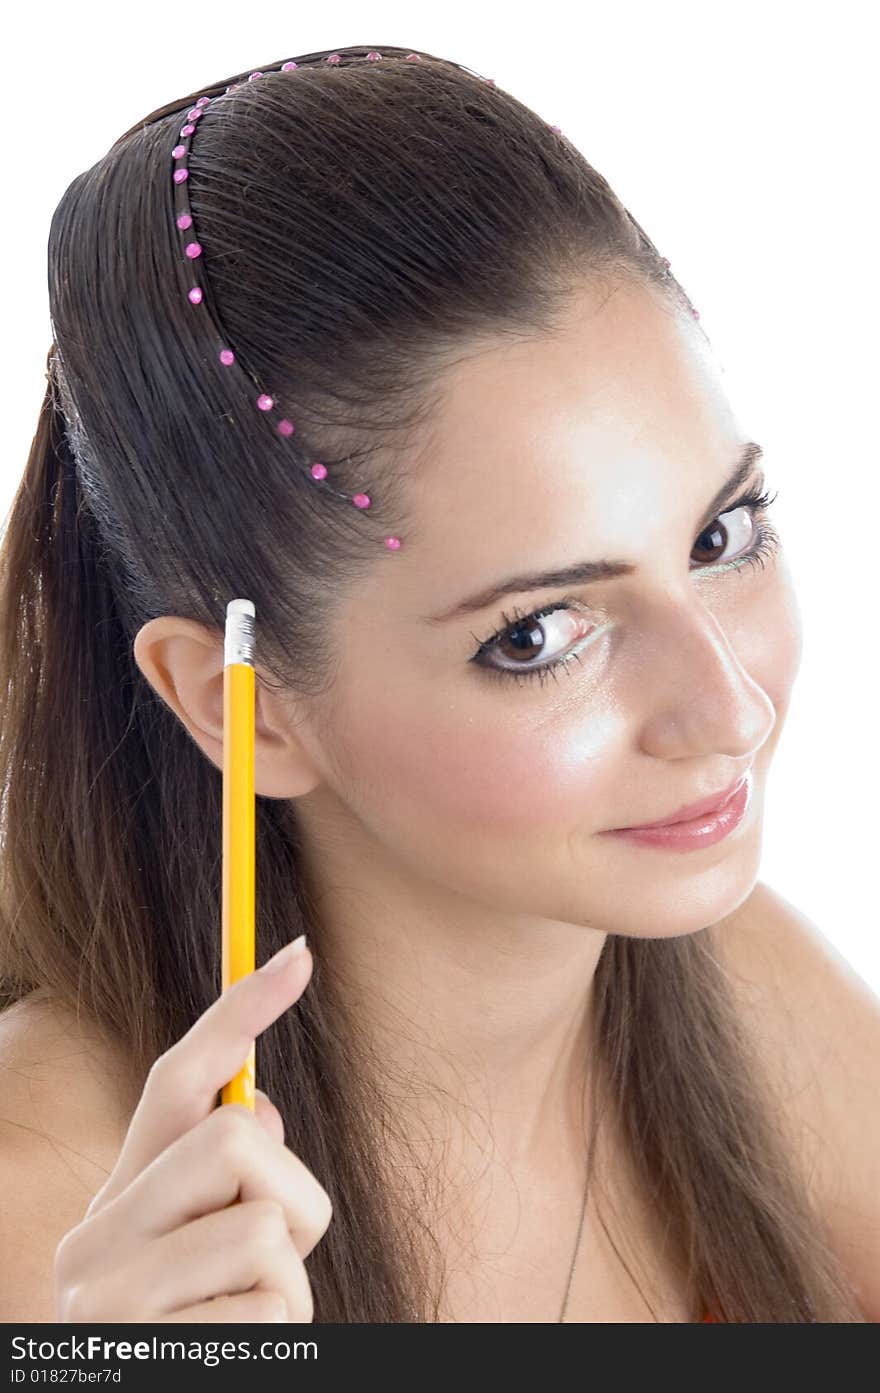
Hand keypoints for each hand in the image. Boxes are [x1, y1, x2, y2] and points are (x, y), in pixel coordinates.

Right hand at [53, 938, 329, 1321]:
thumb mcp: (202, 1257)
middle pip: (236, 1139)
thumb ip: (220, 1184)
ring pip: (268, 1224)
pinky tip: (238, 1357)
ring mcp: (116, 1305)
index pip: (177, 1079)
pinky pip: (275, 1302)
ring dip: (290, 1279)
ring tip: (247, 1323)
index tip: (302, 955)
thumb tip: (261, 1105)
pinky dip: (282, 1330)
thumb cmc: (192, 1340)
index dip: (242, 1011)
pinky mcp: (158, 1352)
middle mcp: (95, 1242)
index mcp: (115, 1203)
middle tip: (273, 1253)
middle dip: (289, 1191)